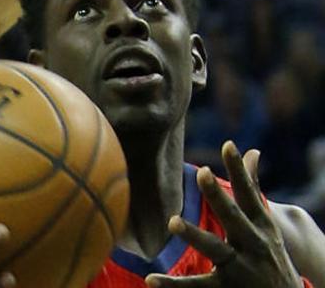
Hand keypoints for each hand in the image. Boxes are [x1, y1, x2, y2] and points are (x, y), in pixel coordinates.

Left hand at [146, 141, 302, 287]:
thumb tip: (253, 151)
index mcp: (260, 225)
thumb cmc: (269, 253)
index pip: (249, 194)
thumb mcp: (265, 223)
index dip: (239, 170)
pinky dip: (172, 284)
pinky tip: (151, 279)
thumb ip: (253, 189)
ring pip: (216, 249)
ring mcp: (240, 268)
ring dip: (195, 235)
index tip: (228, 144)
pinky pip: (195, 286)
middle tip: (202, 173)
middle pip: (234, 217)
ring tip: (173, 221)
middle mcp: (253, 244)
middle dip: (219, 196)